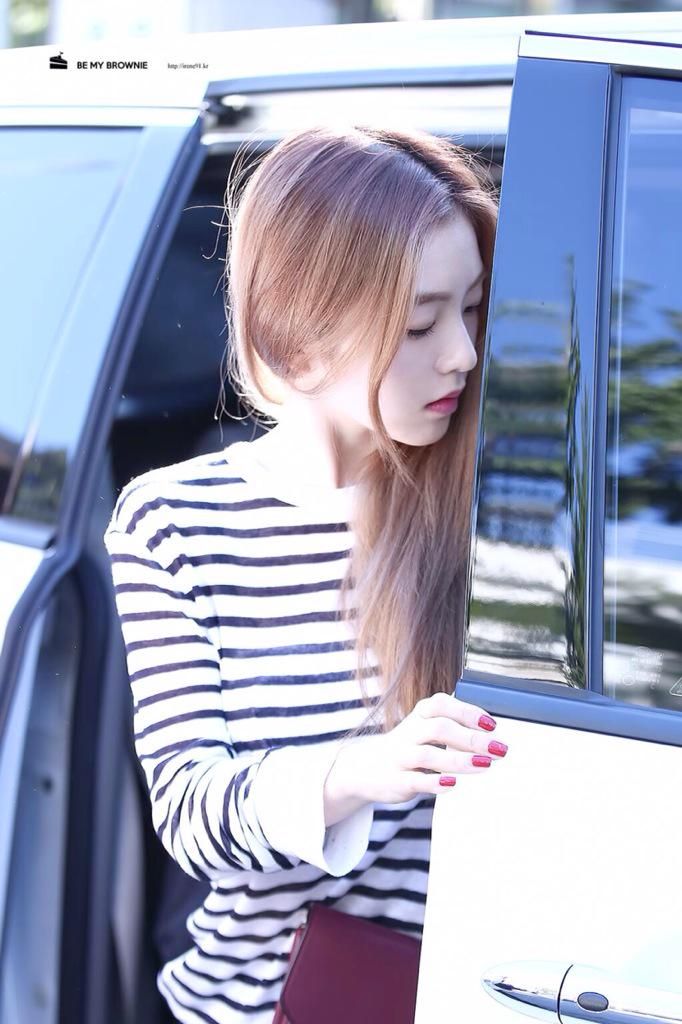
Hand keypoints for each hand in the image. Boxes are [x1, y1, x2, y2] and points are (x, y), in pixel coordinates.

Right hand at [323, 692, 507, 822]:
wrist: (366, 769)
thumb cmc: (408, 747)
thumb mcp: (425, 728)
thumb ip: (453, 725)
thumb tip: (493, 735)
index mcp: (419, 714)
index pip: (441, 704)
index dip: (467, 712)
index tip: (491, 725)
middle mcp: (409, 731)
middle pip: (438, 728)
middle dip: (470, 738)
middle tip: (498, 749)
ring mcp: (401, 756)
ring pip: (427, 755)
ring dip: (457, 760)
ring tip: (484, 765)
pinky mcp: (396, 780)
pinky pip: (415, 781)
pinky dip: (434, 783)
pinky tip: (452, 784)